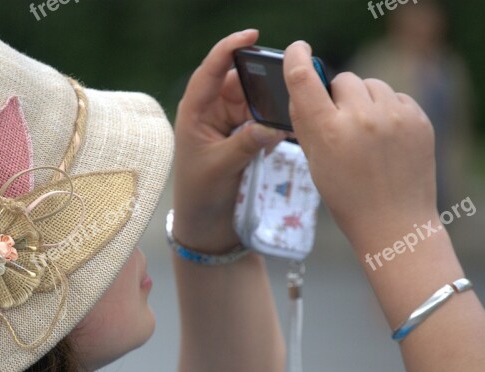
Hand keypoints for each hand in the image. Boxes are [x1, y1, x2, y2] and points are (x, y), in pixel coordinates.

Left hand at [173, 29, 285, 253]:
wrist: (204, 222)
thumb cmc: (200, 193)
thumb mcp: (221, 167)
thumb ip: (247, 143)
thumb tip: (275, 125)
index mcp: (194, 111)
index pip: (210, 71)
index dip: (229, 49)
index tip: (251, 36)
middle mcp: (211, 111)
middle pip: (240, 80)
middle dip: (262, 79)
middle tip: (287, 81)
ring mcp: (229, 122)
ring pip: (256, 99)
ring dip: (272, 102)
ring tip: (290, 109)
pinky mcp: (244, 134)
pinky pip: (264, 118)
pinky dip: (276, 120)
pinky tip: (287, 128)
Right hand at [283, 41, 438, 250]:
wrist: (393, 221)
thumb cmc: (347, 195)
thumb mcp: (315, 162)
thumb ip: (306, 123)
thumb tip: (303, 87)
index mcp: (329, 132)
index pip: (304, 79)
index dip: (297, 59)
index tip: (298, 50)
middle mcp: (362, 119)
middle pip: (344, 80)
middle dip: (339, 96)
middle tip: (341, 123)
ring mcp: (394, 117)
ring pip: (371, 85)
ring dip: (365, 101)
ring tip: (366, 133)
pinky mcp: (418, 119)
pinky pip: (396, 97)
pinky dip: (388, 110)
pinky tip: (385, 137)